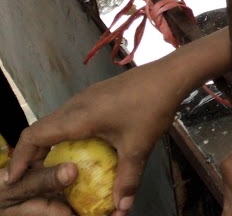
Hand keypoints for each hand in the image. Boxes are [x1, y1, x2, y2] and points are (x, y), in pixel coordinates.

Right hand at [8, 61, 190, 215]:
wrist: (170, 74)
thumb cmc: (152, 107)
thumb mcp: (139, 146)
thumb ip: (128, 178)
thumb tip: (122, 207)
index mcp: (78, 117)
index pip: (34, 136)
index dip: (21, 158)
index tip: (14, 178)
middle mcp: (75, 104)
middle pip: (40, 128)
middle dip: (31, 153)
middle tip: (31, 176)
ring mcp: (85, 97)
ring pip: (54, 119)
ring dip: (47, 141)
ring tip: (49, 163)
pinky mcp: (95, 94)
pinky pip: (68, 114)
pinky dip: (62, 131)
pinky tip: (75, 145)